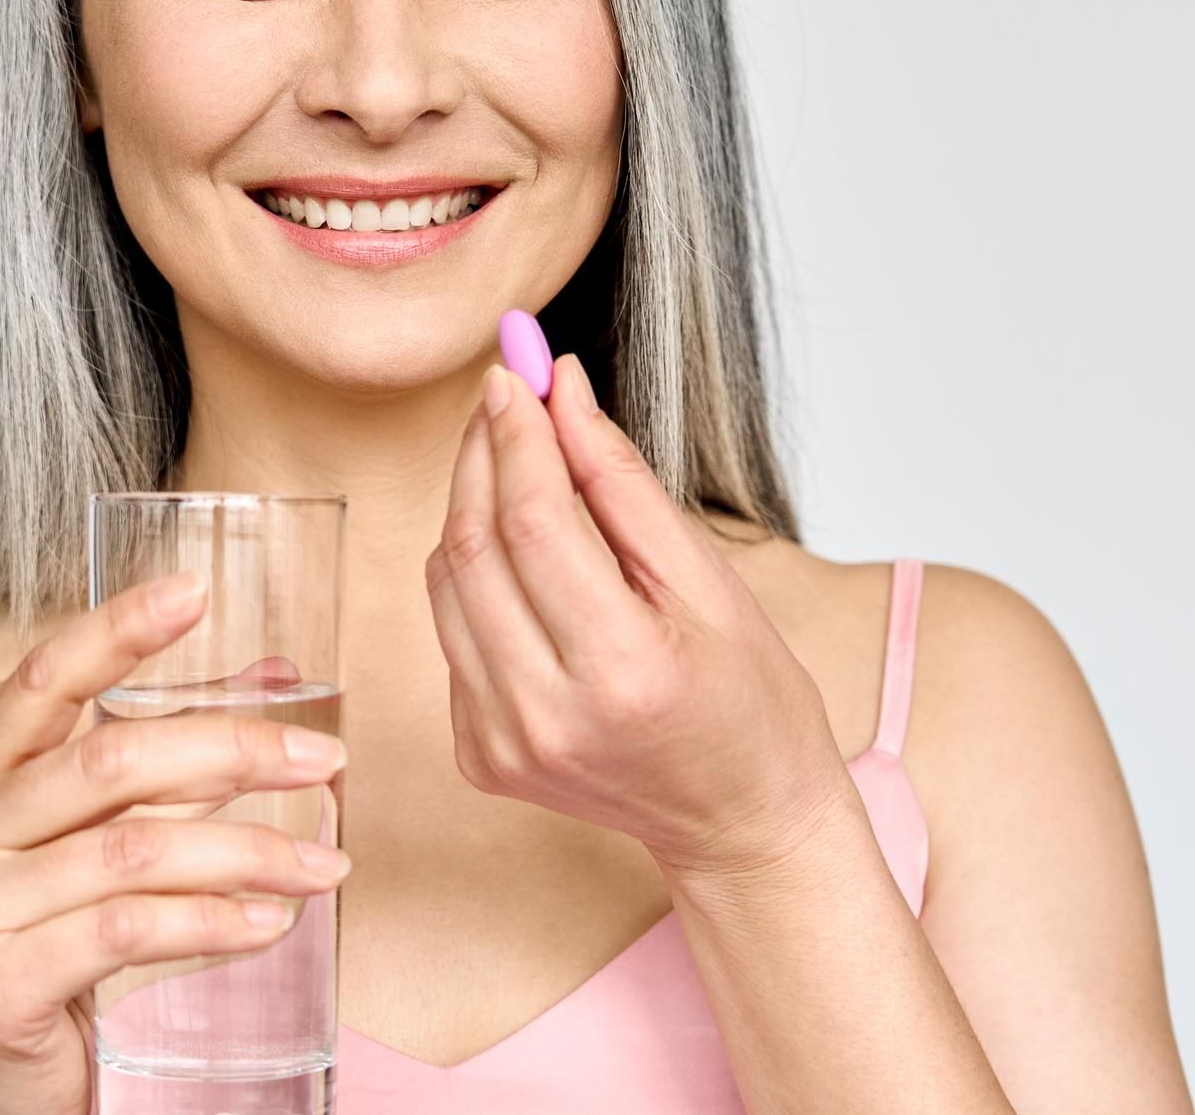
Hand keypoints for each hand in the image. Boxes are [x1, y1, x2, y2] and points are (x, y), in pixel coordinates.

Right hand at [0, 575, 350, 1114]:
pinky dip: (214, 924)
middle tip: (324, 761)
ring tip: (323, 863)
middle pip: (112, 760)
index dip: (116, 630)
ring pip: (136, 852)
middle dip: (235, 751)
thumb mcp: (84, 843)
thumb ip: (163, 768)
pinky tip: (270, 922)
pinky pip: (128, 932)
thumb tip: (276, 679)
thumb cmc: (37, 948)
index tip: (193, 591)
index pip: (42, 679)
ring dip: (250, 851)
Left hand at [423, 355, 849, 879]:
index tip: (516, 375)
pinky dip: (474, 576)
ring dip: (469, 507)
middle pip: (473, 548)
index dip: (517, 436)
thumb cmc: (748, 700)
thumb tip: (562, 392)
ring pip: (446, 585)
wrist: (741, 819)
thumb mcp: (709, 582)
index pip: (533, 523)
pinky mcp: (478, 755)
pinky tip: (520, 555)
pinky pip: (451, 633)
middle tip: (504, 397)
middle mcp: (545, 715)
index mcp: (621, 671)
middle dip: (482, 456)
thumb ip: (622, 485)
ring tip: (513, 460)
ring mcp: (501, 744)